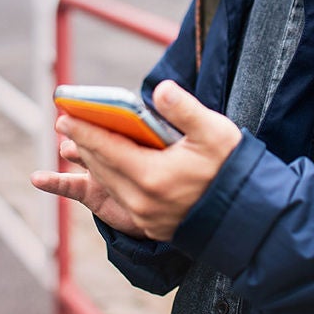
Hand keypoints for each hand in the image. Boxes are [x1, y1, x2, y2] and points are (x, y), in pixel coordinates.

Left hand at [30, 80, 241, 241]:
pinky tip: (101, 170)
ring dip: (91, 162)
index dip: (85, 130)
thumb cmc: (231, 168)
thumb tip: (160, 89)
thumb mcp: (214, 132)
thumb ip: (184, 109)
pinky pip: (117, 198)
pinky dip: (105, 180)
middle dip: (83, 142)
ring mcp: (144, 216)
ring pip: (108, 183)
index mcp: (153, 176)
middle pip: (102, 167)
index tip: (65, 114)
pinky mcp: (150, 225)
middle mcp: (142, 200)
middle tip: (66, 122)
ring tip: (77, 144)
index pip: (108, 148)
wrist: (248, 214)